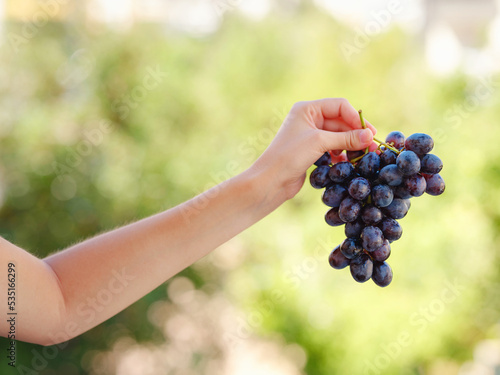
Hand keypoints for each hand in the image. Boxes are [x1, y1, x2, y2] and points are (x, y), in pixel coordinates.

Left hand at [250, 98, 377, 202]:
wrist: (270, 181)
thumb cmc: (290, 156)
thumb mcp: (320, 142)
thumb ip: (346, 138)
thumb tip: (369, 136)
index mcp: (307, 109)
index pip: (339, 106)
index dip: (356, 118)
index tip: (369, 133)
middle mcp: (308, 119)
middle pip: (340, 122)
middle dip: (355, 134)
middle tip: (371, 147)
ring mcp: (309, 135)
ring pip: (337, 136)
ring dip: (349, 145)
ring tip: (360, 157)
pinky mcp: (310, 151)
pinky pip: (331, 148)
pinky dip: (340, 154)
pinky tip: (345, 163)